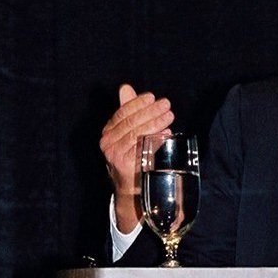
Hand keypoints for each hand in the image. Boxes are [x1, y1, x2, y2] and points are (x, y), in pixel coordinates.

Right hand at [100, 84, 173, 232]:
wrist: (129, 189)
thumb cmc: (131, 157)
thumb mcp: (128, 133)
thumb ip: (128, 111)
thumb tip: (126, 88)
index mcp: (108, 133)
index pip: (122, 113)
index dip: (137, 104)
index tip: (152, 97)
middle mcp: (108, 143)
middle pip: (131, 123)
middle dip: (150, 112)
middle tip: (166, 105)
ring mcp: (116, 156)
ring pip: (137, 135)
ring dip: (155, 124)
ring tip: (169, 116)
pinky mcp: (125, 166)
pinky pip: (142, 150)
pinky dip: (156, 140)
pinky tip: (166, 134)